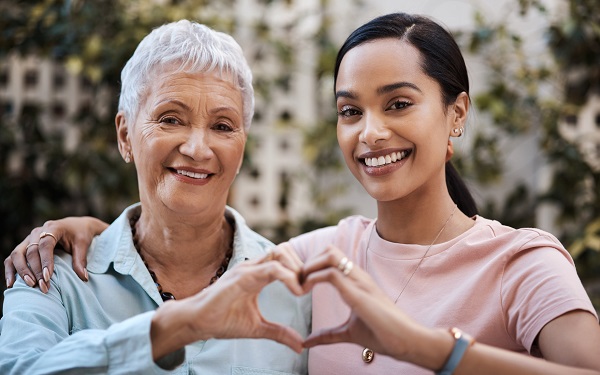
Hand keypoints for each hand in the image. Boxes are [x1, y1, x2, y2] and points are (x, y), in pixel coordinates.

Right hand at [4, 217, 108, 290]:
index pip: (45, 244)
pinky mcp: (25, 246)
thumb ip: (81, 260)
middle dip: (36, 270)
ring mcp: (29, 239)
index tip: (48, 276)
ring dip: (22, 270)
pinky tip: (11, 284)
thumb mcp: (83, 244)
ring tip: (30, 285)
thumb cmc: (80, 234)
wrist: (76, 226)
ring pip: (18, 253)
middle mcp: (38, 232)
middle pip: (31, 250)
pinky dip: (10, 270)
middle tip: (42, 285)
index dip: (45, 260)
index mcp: (53, 227)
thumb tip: (83, 278)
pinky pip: (12, 257)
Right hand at [151, 253, 306, 358]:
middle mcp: (253, 267)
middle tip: (307, 286)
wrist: (197, 323)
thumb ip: (280, 332)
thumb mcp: (258, 328)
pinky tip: (296, 292)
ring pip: (280, 252)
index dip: (300, 269)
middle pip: (285, 249)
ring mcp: (247, 269)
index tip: (308, 289)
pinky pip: (271, 268)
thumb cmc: (222, 321)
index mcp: (257, 274)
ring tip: (301, 289)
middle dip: (301, 265)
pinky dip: (289, 277)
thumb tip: (300, 346)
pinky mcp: (242, 277)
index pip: (284, 258)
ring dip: (296, 268)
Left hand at [300, 245, 423, 360]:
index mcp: (356, 281)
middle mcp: (357, 276)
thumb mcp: (349, 333)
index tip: (301, 283)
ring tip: (300, 286)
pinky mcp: (358, 293)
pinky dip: (313, 279)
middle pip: (328, 250)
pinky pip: (331, 274)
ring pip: (329, 255)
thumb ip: (328, 335)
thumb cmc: (383, 335)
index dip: (312, 265)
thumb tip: (308, 342)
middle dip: (308, 262)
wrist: (406, 341)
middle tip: (298, 282)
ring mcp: (359, 282)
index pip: (331, 257)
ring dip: (309, 267)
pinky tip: (305, 292)